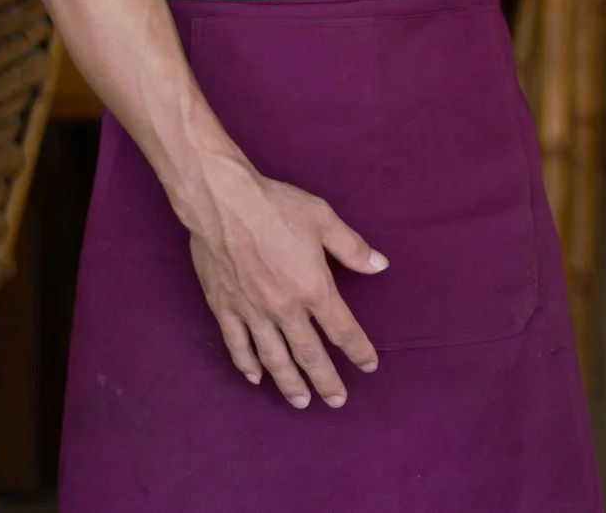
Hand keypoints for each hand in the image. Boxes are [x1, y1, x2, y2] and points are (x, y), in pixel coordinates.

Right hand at [184, 158, 386, 409]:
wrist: (224, 204)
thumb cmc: (277, 207)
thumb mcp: (324, 220)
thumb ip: (352, 248)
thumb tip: (380, 265)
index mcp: (313, 288)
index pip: (342, 329)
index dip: (358, 350)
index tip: (369, 366)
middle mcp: (284, 308)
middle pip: (309, 354)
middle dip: (326, 380)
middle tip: (337, 402)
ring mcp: (252, 311)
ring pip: (274, 358)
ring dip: (289, 383)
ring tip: (301, 402)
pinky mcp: (225, 308)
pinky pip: (237, 344)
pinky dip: (247, 364)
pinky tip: (255, 377)